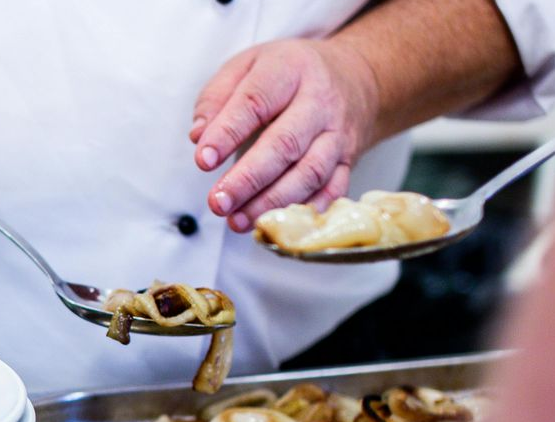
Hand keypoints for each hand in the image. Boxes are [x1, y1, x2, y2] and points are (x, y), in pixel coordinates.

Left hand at [191, 39, 381, 232]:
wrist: (356, 77)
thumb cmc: (289, 74)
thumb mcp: (248, 65)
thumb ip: (216, 97)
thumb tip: (198, 136)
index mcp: (289, 70)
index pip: (256, 102)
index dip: (227, 133)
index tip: (203, 160)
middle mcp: (320, 102)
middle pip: (285, 144)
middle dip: (248, 179)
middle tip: (218, 202)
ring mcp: (338, 134)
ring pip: (309, 173)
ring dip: (271, 202)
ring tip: (237, 220)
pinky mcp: (349, 160)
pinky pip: (332, 190)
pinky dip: (305, 211)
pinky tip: (275, 223)